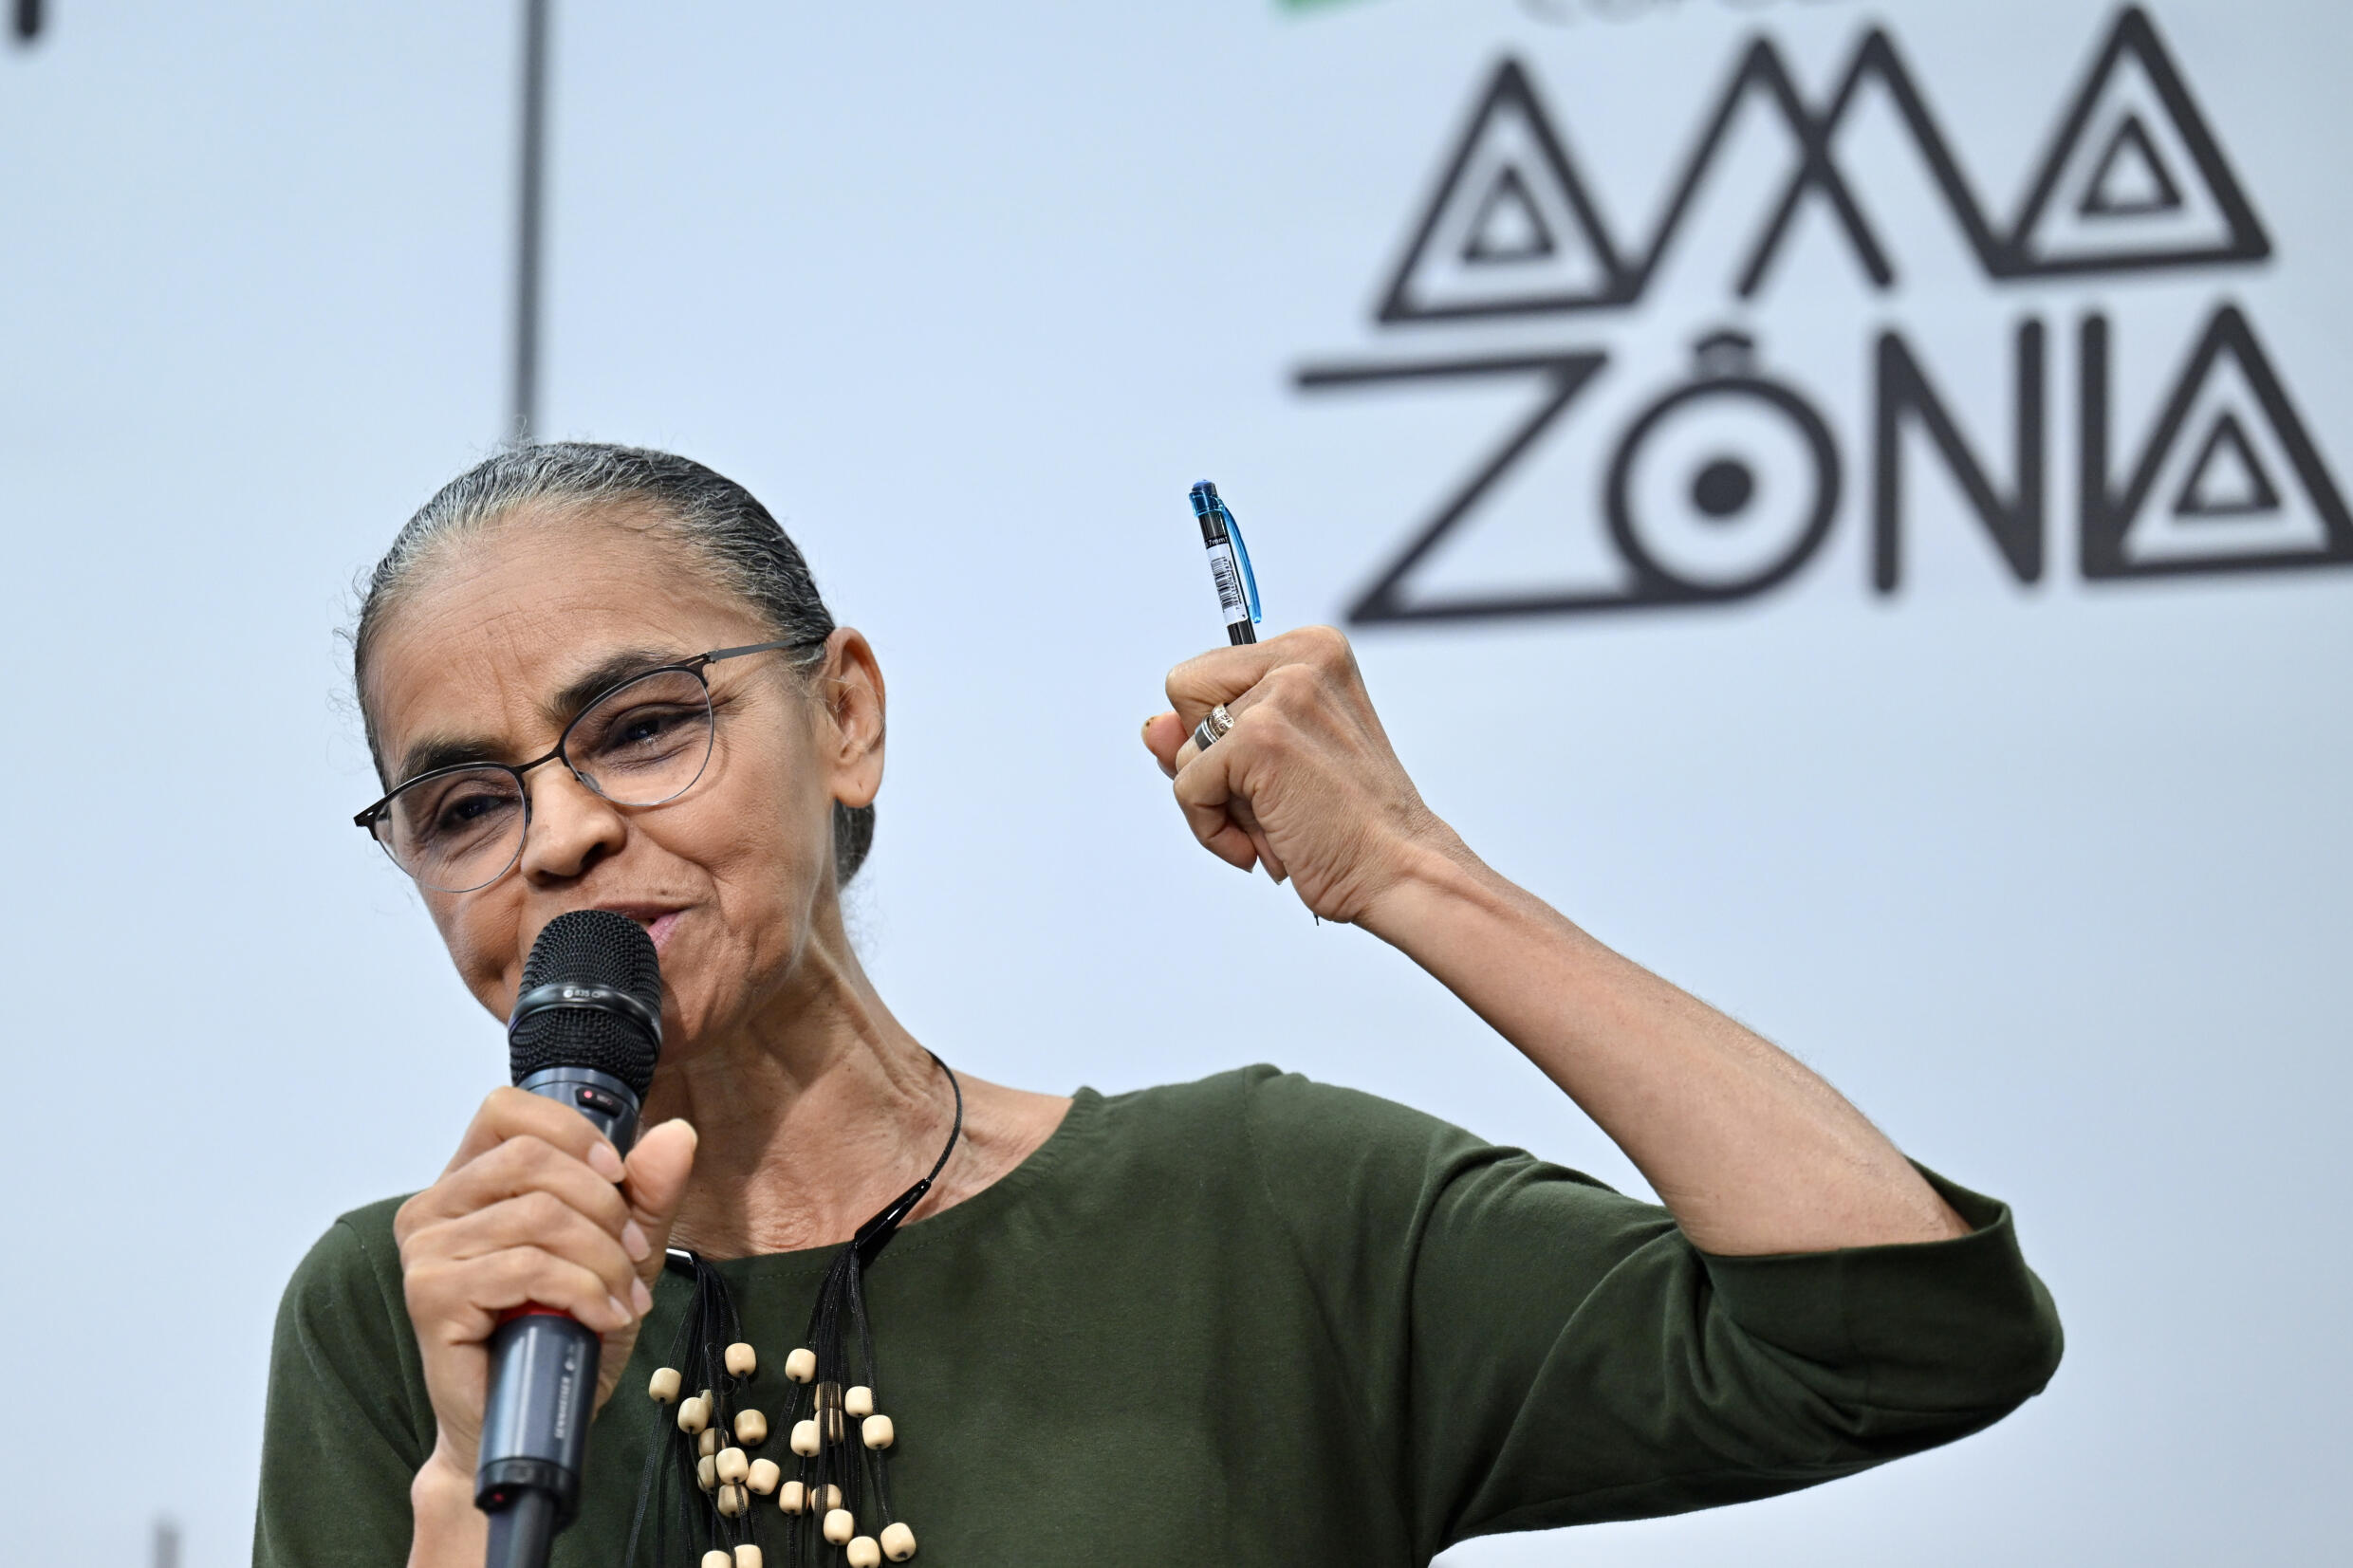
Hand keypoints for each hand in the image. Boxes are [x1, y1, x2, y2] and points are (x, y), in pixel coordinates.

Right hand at [393, 1088, 696, 1492]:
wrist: (530, 1424)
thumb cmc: (563, 1337)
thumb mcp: (621, 1254)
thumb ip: (647, 1194)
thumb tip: (676, 1135)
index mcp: (468, 1183)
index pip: (505, 1109)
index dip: (571, 1131)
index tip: (619, 1176)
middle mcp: (433, 1208)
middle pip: (530, 1158)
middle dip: (605, 1207)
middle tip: (634, 1257)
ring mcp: (426, 1251)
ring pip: (538, 1216)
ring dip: (602, 1260)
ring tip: (623, 1299)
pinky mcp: (431, 1296)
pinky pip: (525, 1267)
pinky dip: (583, 1290)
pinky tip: (603, 1318)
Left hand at [1141, 626, 1464, 926]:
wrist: (1400, 871)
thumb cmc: (1347, 826)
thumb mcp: (1272, 764)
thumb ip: (1209, 735)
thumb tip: (1152, 729)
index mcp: (1313, 651)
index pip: (1208, 675)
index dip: (1219, 734)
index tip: (1273, 771)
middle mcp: (1300, 658)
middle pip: (1183, 692)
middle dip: (1210, 759)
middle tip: (1276, 798)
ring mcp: (1280, 695)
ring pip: (1183, 748)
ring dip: (1219, 804)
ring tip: (1281, 822)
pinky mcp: (1259, 737)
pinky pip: (1187, 787)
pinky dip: (1214, 831)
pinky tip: (1270, 845)